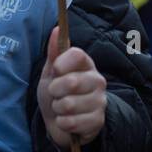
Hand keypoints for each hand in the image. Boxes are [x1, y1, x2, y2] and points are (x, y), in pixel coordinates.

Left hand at [38, 26, 105, 147]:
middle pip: (71, 82)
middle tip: (56, 93)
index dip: (61, 64)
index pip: (77, 55)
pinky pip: (71, 122)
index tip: (55, 70)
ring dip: (58, 109)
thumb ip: (54, 51)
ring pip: (69, 105)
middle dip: (54, 91)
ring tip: (61, 108)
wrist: (60, 120)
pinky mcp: (98, 121)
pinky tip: (67, 120)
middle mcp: (97, 80)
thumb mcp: (51, 71)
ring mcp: (99, 101)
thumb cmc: (56, 92)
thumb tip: (57, 28)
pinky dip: (62, 123)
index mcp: (86, 64)